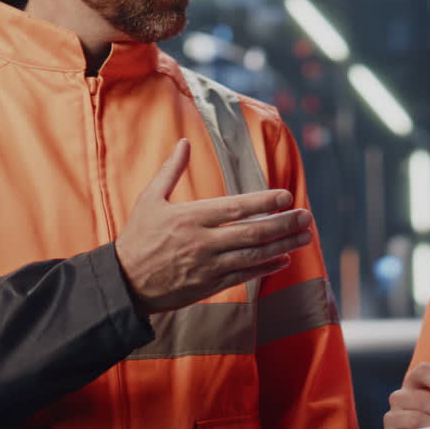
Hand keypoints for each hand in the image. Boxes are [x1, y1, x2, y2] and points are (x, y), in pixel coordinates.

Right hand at [116, 139, 313, 315]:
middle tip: (306, 216)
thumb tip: (184, 142)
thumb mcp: (150, 199)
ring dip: (282, 246)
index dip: (264, 202)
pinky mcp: (208, 286)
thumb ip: (171, 170)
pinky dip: (265, 268)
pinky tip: (283, 260)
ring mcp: (207, 266)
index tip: (286, 196)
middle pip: (252, 233)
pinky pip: (243, 276)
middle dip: (283, 224)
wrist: (123, 282)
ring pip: (253, 256)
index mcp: (191, 217)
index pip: (236, 208)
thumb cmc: (137, 237)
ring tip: (304, 236)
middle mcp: (203, 242)